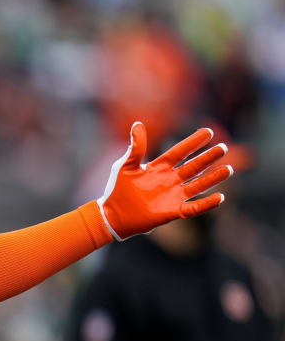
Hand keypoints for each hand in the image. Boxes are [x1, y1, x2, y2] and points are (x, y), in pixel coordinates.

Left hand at [97, 122, 233, 240]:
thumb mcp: (125, 166)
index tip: (207, 132)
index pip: (180, 152)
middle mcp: (170, 180)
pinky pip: (194, 208)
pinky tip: (220, 198)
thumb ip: (135, 147)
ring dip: (213, 178)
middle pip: (193, 166)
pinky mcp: (172, 212)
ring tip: (229, 170)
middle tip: (224, 148)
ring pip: (198, 185)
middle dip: (208, 158)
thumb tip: (137, 124)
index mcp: (159, 167)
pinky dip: (206, 204)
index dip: (193, 142)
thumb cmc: (117, 190)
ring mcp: (173, 196)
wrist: (111, 216)